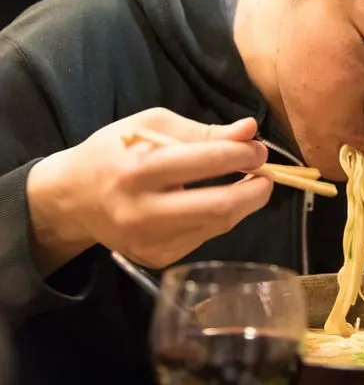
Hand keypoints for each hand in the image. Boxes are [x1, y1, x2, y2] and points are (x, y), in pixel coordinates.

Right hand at [27, 108, 272, 272]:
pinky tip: (213, 202)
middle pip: (221, 206)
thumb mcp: (152, 125)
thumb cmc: (115, 152)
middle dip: (256, 189)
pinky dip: (219, 217)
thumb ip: (204, 131)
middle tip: (267, 175)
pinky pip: (206, 237)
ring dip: (243, 203)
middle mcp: (142, 212)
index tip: (258, 148)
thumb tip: (250, 130)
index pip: (207, 161)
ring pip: (219, 225)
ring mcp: (150, 241)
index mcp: (137, 170)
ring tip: (246, 183)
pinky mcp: (157, 259)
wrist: (74, 198)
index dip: (243, 153)